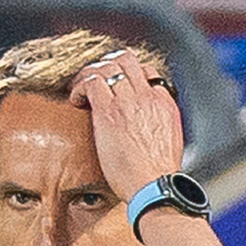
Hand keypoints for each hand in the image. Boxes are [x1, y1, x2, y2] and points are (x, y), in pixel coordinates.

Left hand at [68, 49, 183, 201]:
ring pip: (107, 66)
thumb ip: (158, 126)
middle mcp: (147, 96)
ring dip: (90, 74)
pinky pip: (90, 83)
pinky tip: (75, 100)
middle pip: (126, 60)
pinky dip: (79, 87)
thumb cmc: (158, 176)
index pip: (146, 72)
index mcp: (164, 103)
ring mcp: (128, 101)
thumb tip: (147, 127)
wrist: (155, 185)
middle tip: (95, 80)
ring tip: (81, 89)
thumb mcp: (169, 142)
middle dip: (107, 65)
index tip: (116, 88)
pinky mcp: (109, 112)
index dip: (128, 76)